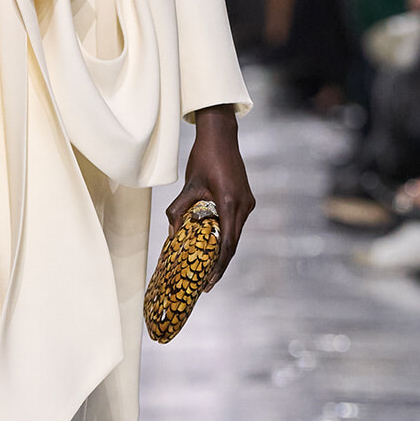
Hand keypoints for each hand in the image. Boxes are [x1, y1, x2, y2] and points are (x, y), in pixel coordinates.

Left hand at [166, 104, 254, 286]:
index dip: (218, 267)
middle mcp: (244, 205)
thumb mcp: (188, 186)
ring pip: (235, 234)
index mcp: (230, 203)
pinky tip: (213, 245)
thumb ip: (178, 212)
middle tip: (205, 284)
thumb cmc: (203, 157)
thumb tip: (172, 238)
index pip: (227, 244)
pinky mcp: (246, 199)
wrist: (221, 136)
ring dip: (222, 251)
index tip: (208, 283)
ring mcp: (248, 202)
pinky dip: (225, 236)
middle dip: (220, 265)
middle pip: (233, 244)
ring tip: (207, 269)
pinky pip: (236, 223)